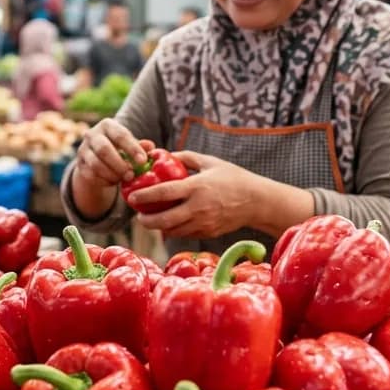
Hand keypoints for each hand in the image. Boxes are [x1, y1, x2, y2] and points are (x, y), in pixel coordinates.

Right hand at [74, 119, 146, 187]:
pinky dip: (104, 180)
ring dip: (112, 174)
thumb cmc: (120, 148)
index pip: (120, 135)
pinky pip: (91, 175)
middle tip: (131, 175)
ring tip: (124, 179)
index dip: (132, 148)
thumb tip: (150, 147)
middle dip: (119, 164)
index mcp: (107, 125)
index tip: (143, 161)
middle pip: (104, 149)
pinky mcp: (80, 165)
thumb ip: (140, 146)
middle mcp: (92, 135)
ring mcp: (83, 150)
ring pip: (96, 164)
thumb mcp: (130, 144)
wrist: (98, 158)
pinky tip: (114, 181)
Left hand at [130, 152, 261, 238]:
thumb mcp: (210, 162)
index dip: (145, 197)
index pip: (164, 193)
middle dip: (146, 220)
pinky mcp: (208, 233)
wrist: (257, 201)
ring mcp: (203, 223)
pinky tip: (169, 224)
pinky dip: (174, 231)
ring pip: (173, 231)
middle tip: (138, 216)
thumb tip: (166, 155)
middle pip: (164, 220)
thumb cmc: (234, 178)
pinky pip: (185, 234)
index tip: (132, 197)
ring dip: (159, 227)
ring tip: (151, 220)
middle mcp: (198, 208)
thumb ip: (186, 157)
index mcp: (197, 187)